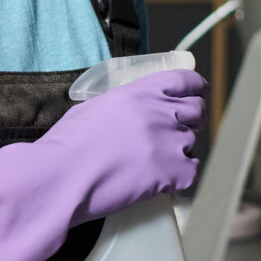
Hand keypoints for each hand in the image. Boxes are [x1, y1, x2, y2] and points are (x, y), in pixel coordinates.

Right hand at [35, 67, 205, 220]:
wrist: (61, 177)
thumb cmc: (67, 147)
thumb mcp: (94, 108)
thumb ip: (124, 104)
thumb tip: (137, 112)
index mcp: (139, 92)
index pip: (184, 80)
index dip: (196, 87)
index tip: (199, 93)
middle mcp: (159, 112)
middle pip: (197, 110)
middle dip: (193, 119)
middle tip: (178, 131)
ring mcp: (169, 142)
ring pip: (192, 142)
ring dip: (178, 151)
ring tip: (152, 163)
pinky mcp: (174, 172)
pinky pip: (192, 170)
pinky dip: (180, 176)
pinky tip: (162, 180)